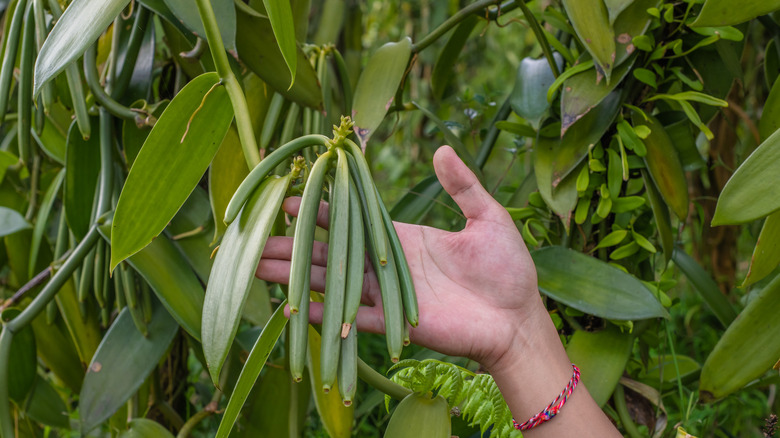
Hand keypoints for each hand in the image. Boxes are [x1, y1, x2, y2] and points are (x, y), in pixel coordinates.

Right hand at [256, 145, 546, 369]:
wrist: (519, 318)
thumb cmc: (507, 268)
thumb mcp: (487, 218)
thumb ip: (462, 185)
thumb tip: (442, 148)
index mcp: (402, 237)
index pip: (351, 220)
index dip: (321, 210)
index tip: (288, 198)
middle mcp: (387, 264)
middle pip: (331, 251)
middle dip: (292, 246)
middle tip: (254, 239)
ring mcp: (389, 295)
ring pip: (333, 282)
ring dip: (297, 276)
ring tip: (259, 269)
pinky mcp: (398, 323)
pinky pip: (355, 320)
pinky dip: (327, 316)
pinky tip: (296, 309)